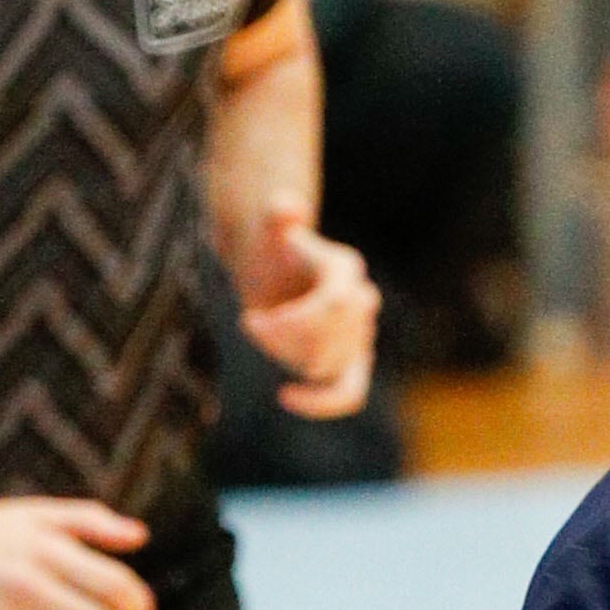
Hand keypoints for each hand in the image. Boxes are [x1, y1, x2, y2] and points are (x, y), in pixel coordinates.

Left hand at [235, 197, 379, 419]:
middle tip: (252, 323)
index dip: (289, 322)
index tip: (249, 321)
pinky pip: (350, 394)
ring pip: (324, 366)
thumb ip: (276, 214)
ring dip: (285, 356)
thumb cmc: (268, 251)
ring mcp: (359, 336)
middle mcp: (361, 302)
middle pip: (325, 340)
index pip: (332, 306)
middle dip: (282, 338)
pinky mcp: (351, 365)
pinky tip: (285, 394)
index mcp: (346, 269)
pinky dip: (321, 403)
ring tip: (262, 333)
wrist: (272, 274)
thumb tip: (287, 207)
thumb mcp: (267, 227)